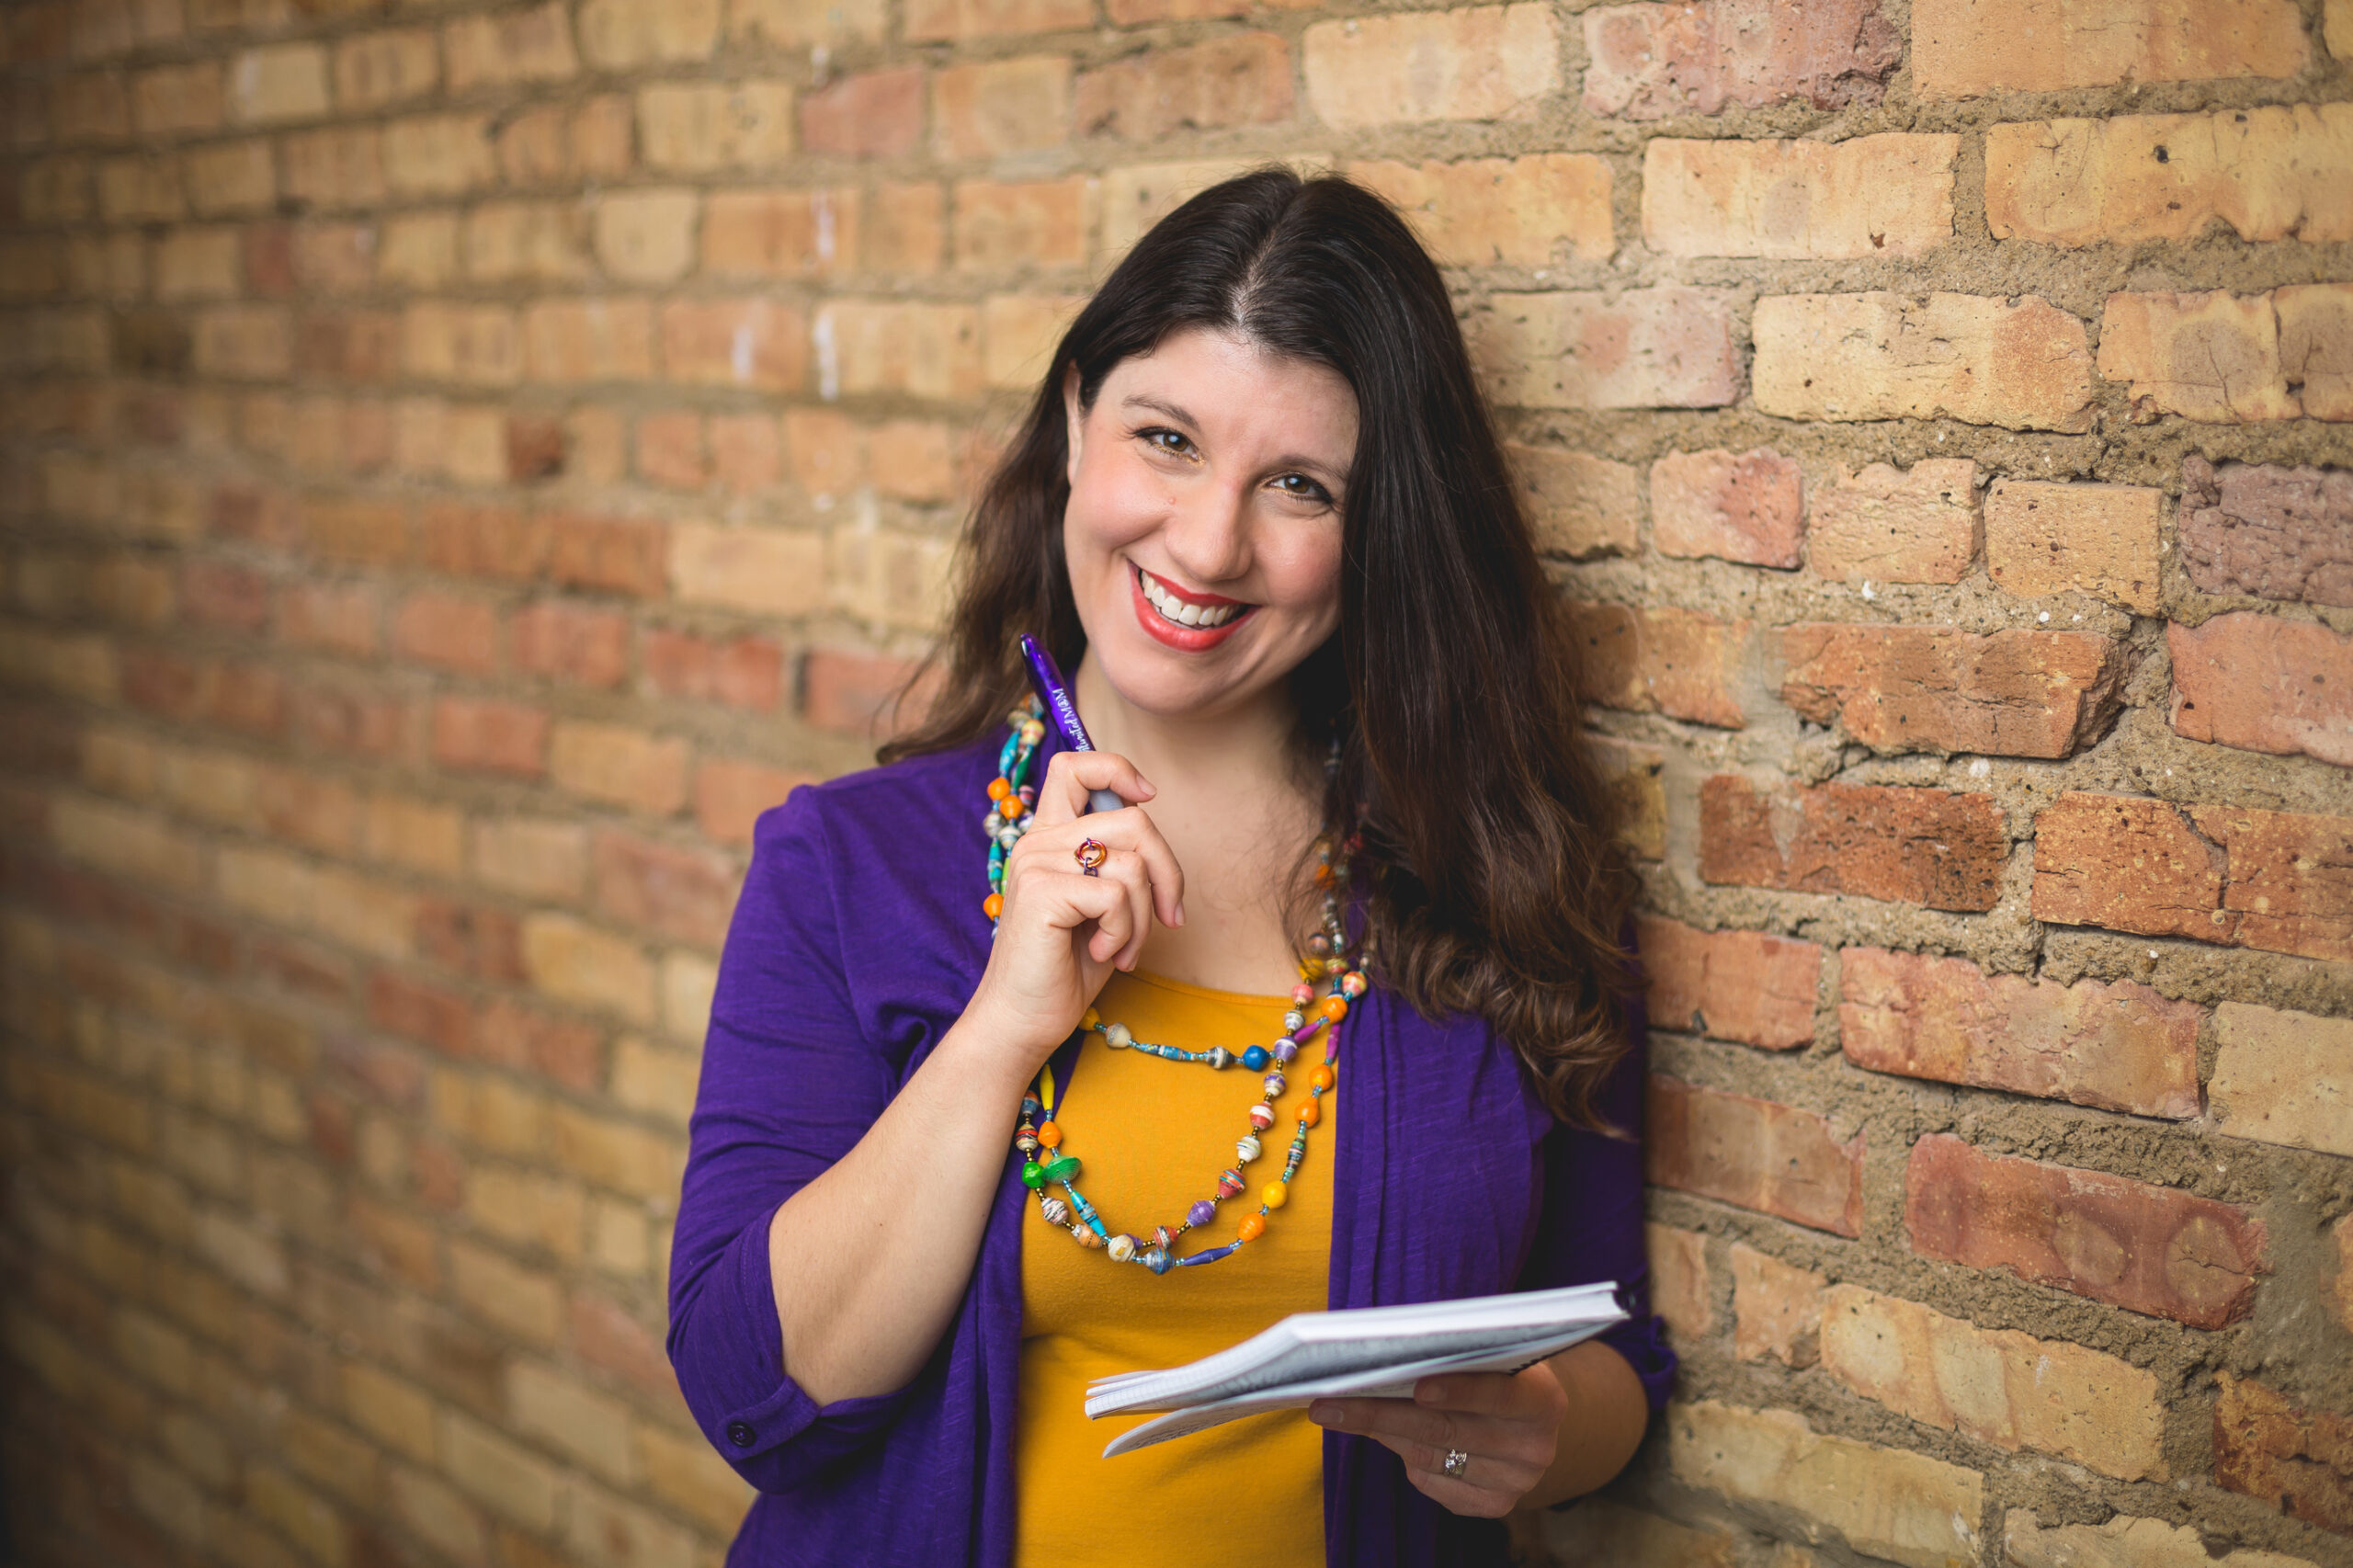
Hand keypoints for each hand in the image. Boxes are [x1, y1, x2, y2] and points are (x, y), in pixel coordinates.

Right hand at [963, 749, 1187, 1064]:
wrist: (1024, 1019)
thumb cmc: (1067, 966)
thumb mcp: (1102, 903)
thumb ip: (1118, 861)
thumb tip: (1153, 829)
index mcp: (1049, 837)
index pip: (1074, 766)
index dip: (1117, 769)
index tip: (1148, 797)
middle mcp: (1039, 841)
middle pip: (1133, 820)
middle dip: (1168, 873)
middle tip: (1168, 918)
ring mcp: (1036, 863)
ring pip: (1132, 864)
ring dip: (1143, 917)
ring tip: (1122, 948)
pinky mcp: (1041, 892)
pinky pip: (1116, 896)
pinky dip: (1125, 932)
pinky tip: (1103, 953)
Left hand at [1307, 1363, 1569, 1517]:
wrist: (1530, 1418)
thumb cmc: (1498, 1370)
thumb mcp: (1492, 1354)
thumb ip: (1456, 1354)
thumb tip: (1381, 1355)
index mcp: (1544, 1401)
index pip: (1500, 1395)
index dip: (1459, 1391)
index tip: (1417, 1386)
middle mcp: (1535, 1449)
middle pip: (1448, 1431)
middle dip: (1382, 1413)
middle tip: (1329, 1401)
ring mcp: (1515, 1484)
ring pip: (1431, 1457)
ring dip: (1380, 1432)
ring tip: (1336, 1412)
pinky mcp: (1492, 1506)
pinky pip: (1432, 1482)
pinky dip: (1405, 1457)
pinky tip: (1386, 1434)